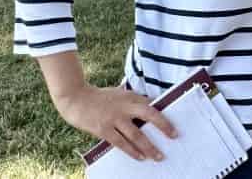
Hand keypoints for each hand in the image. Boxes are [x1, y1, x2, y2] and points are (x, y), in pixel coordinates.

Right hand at [53, 84, 177, 161]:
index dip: (163, 113)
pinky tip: (140, 157)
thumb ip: (131, 101)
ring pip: (136, 134)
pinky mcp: (104, 129)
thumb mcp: (118, 94)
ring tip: (158, 156)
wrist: (76, 99)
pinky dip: (132, 151)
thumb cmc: (99, 98)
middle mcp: (124, 105)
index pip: (151, 103)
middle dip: (163, 125)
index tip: (175, 122)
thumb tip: (149, 107)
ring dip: (149, 146)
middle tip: (174, 136)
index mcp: (129, 95)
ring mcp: (114, 118)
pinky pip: (121, 143)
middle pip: (149, 114)